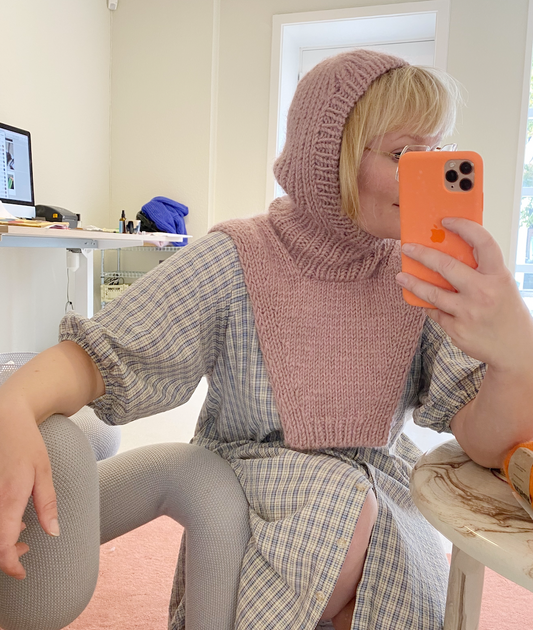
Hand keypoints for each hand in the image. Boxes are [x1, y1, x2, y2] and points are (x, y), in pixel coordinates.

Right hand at [0, 413, 58, 578]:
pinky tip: (13, 520)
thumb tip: (53, 532)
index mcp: (8, 497)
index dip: (9, 564)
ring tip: (23, 537)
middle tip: (27, 550)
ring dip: (2, 540)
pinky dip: (0, 525)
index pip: (2, 544)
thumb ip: (47, 503)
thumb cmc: (26, 443)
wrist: (5, 418)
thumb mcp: (43, 471)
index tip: (21, 573)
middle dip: (7, 554)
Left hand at [396, 218, 532, 371]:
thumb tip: (448, 251)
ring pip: (432, 293)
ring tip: (401, 276)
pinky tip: (423, 300)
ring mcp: (468, 312)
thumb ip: (480, 270)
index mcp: (498, 276)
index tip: (446, 221)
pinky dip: (429, 305)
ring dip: (413, 283)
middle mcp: (483, 292)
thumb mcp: (501, 285)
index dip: (463, 227)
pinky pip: (435, 312)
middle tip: (408, 248)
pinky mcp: (457, 329)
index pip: (482, 242)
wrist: (515, 349)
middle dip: (422, 254)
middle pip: (446, 267)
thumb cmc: (506, 312)